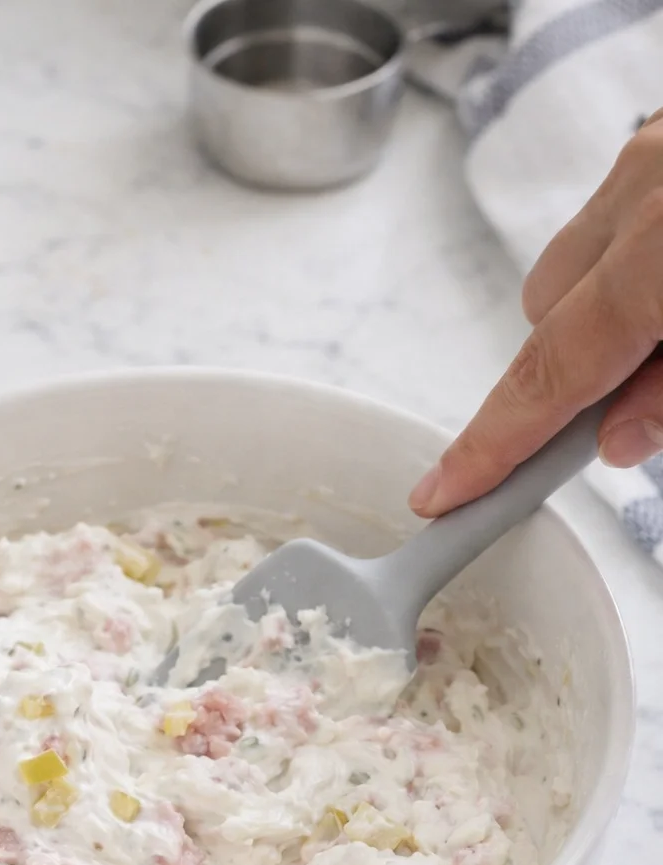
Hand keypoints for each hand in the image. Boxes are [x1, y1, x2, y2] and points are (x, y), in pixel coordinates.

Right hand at [410, 108, 662, 516]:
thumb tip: (617, 441)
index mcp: (662, 248)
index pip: (548, 373)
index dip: (490, 444)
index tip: (444, 495)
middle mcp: (645, 187)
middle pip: (547, 312)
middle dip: (573, 370)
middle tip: (637, 405)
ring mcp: (655, 148)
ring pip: (575, 264)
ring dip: (606, 313)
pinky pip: (617, 215)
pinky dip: (635, 261)